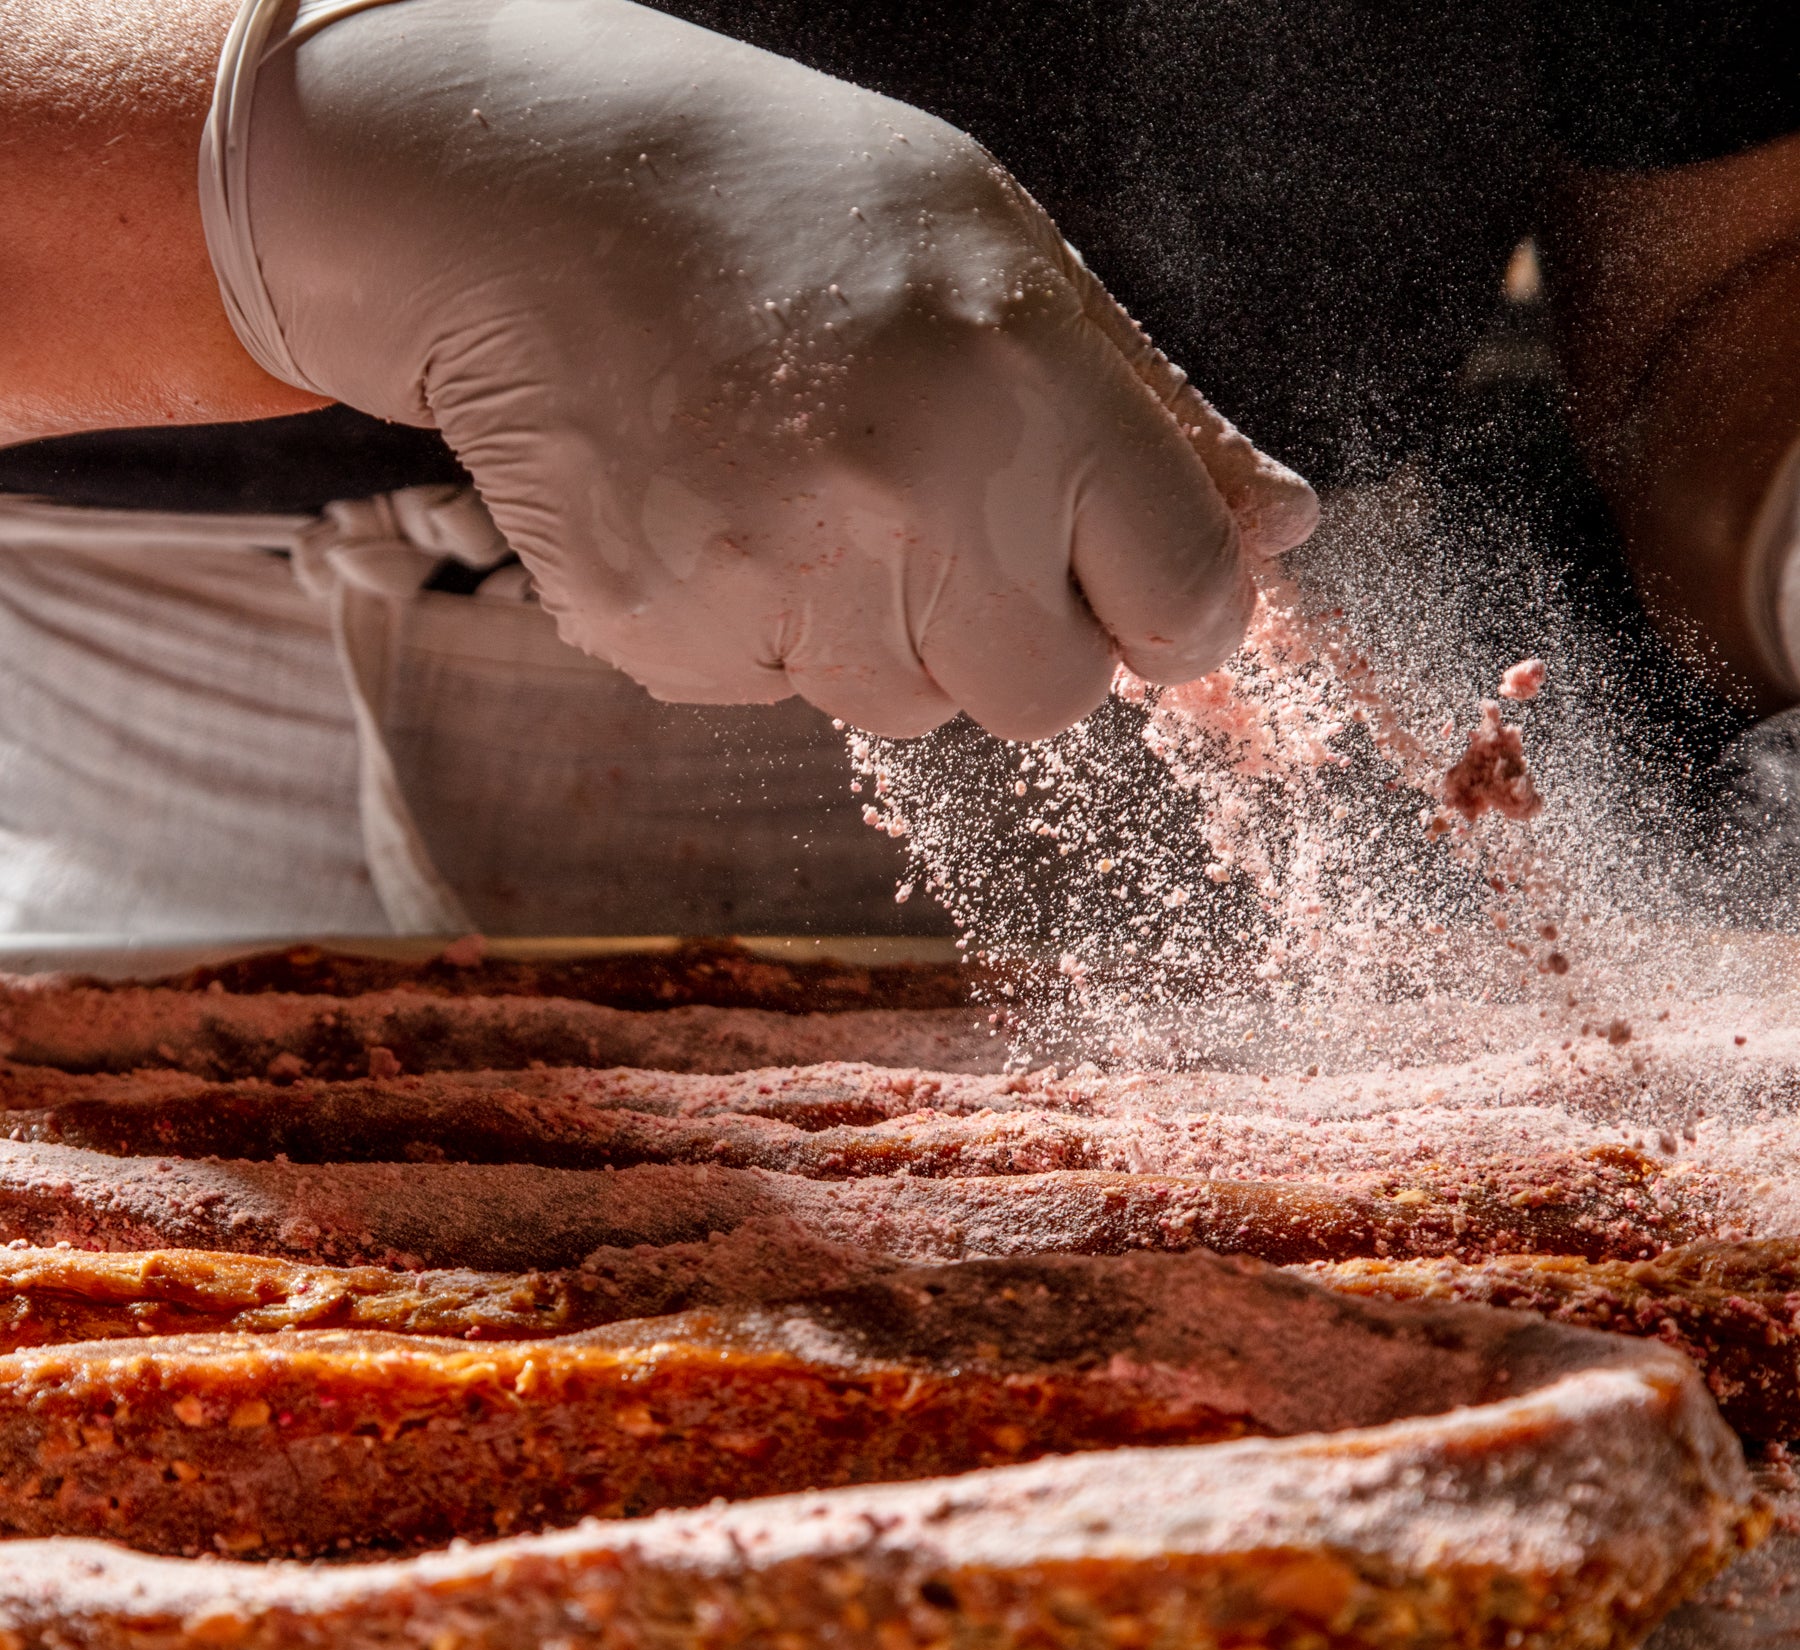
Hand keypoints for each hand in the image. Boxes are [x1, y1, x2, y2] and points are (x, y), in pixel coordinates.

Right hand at [205, 0, 1315, 737]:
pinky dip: (766, 628)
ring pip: (904, 707)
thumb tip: (1284, 535)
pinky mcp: (662, 635)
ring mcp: (770, 578)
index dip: (1167, 605)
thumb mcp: (1003, 253)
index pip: (1186, 610)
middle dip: (1017, 631)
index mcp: (1023, 387)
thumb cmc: (786, 203)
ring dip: (882, 628)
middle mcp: (906, 494)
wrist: (520, 187)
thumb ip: (1153, 412)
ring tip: (803, 479)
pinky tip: (720, 503)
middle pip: (1048, 698)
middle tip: (935, 504)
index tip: (1127, 574)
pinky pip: (775, 694)